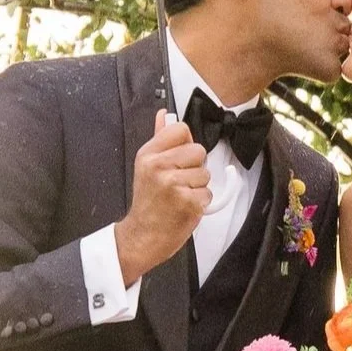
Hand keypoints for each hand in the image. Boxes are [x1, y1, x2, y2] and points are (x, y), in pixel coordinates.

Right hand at [113, 109, 211, 282]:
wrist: (142, 236)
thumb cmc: (148, 203)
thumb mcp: (146, 167)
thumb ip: (159, 139)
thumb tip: (164, 114)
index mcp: (148, 154)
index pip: (181, 129)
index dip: (186, 143)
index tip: (178, 158)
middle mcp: (159, 167)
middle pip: (198, 150)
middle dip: (195, 167)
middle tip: (178, 182)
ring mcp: (174, 185)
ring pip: (205, 173)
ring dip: (198, 187)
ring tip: (180, 196)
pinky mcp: (188, 202)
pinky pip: (208, 193)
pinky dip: (200, 202)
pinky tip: (184, 207)